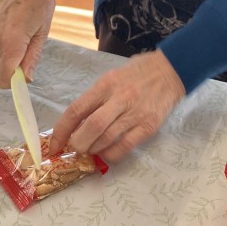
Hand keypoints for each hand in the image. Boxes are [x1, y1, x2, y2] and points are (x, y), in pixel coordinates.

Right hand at [0, 0, 54, 86]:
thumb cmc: (38, 3)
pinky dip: (2, 45)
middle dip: (14, 66)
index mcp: (11, 41)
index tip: (24, 79)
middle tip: (28, 47)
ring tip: (20, 33)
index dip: (14, 83)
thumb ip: (32, 57)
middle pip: (1, 70)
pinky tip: (10, 28)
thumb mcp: (42, 31)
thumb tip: (25, 79)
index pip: (4, 78)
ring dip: (9, 54)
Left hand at [49, 50, 184, 162]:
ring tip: (89, 150)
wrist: (172, 70)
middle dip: (78, 143)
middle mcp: (120, 98)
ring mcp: (135, 113)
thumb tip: (76, 122)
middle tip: (74, 148)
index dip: (62, 130)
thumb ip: (96, 97)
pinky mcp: (148, 126)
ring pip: (106, 139)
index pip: (77, 109)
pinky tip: (106, 154)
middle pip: (92, 127)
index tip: (54, 144)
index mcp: (107, 84)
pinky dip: (110, 155)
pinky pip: (125, 147)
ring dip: (92, 150)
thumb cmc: (138, 72)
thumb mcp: (113, 76)